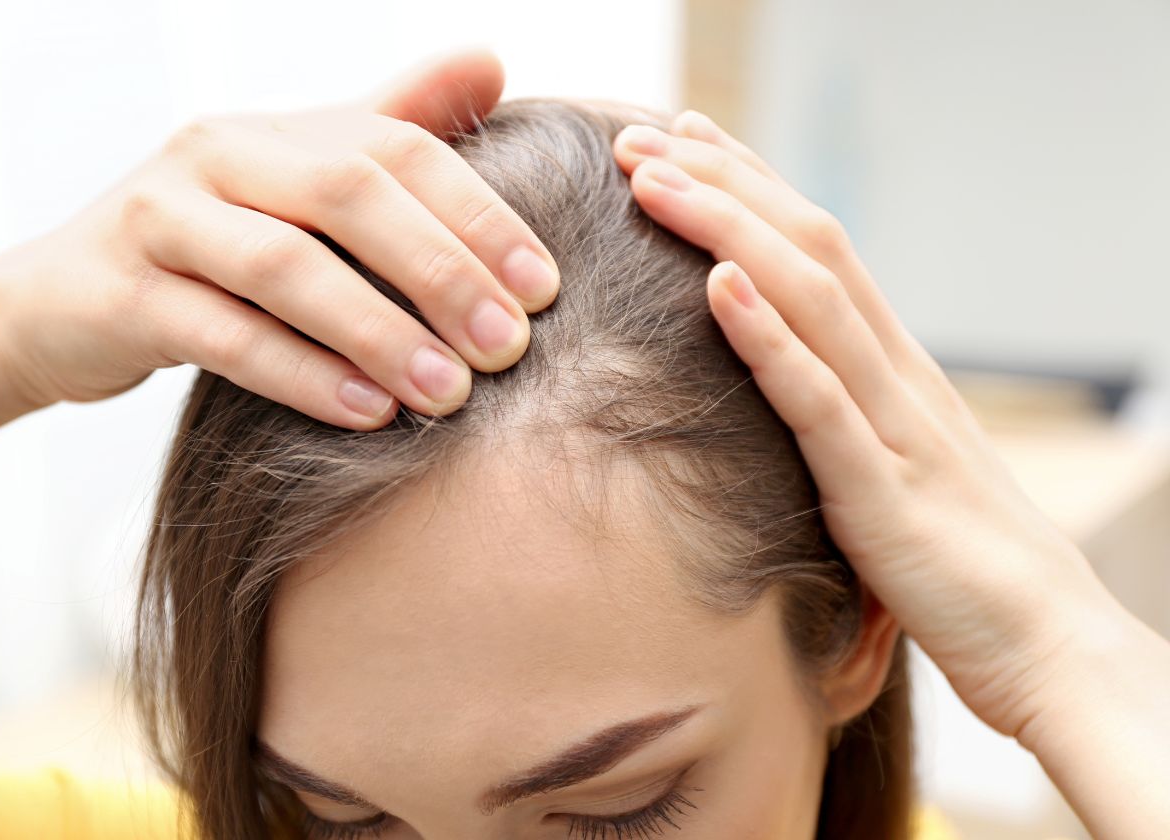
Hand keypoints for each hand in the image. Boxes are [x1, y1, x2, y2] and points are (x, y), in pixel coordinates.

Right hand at [0, 48, 558, 433]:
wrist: (66, 299)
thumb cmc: (215, 245)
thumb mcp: (300, 182)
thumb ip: (392, 127)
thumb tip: (492, 61)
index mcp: (278, 129)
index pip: (398, 150)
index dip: (480, 216)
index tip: (547, 290)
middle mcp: (219, 155)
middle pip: (348, 195)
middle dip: (441, 272)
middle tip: (509, 349)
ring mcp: (162, 220)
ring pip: (285, 267)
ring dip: (380, 331)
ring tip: (450, 392)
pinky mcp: (122, 294)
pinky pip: (222, 334)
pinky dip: (302, 374)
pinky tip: (367, 413)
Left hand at [611, 113, 1115, 741]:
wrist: (1046, 640)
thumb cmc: (960, 560)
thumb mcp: (895, 465)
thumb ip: (845, 416)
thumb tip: (783, 386)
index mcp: (894, 368)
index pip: (818, 250)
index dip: (751, 188)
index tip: (685, 142)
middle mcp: (896, 375)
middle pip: (807, 249)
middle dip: (722, 184)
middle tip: (643, 137)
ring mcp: (893, 426)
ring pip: (809, 301)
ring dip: (727, 231)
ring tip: (655, 179)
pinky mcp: (883, 492)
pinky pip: (818, 400)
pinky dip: (767, 338)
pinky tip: (719, 286)